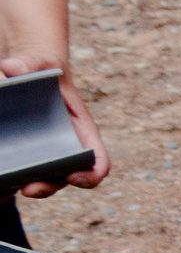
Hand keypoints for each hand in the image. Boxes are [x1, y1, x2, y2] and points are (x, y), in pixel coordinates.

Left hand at [0, 55, 107, 197]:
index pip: (98, 161)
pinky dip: (5, 186)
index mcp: (81, 132)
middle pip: (64, 178)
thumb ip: (29, 63)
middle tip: (29, 189)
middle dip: (47, 187)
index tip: (75, 177)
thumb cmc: (41, 68)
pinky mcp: (21, 155)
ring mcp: (43, 155)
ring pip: (39, 181)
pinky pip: (16, 175)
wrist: (27, 73)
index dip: (92, 174)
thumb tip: (9, 69)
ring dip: (22, 188)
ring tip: (1, 191)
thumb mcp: (40, 62)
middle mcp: (65, 150)